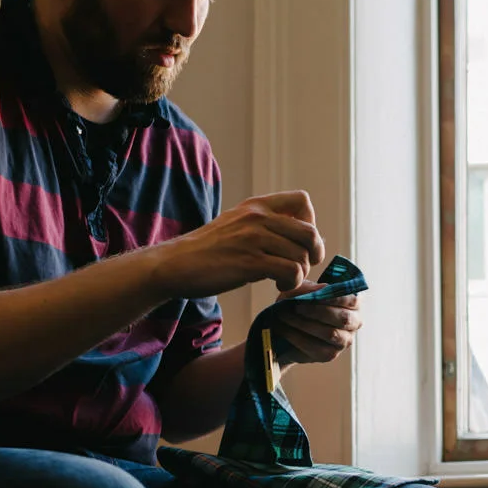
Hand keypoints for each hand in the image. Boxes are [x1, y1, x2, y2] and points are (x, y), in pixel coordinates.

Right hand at [150, 191, 327, 299]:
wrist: (175, 264)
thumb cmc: (208, 251)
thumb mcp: (238, 225)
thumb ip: (266, 225)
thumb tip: (303, 236)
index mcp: (257, 206)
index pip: (302, 201)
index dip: (310, 222)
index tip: (299, 242)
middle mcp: (258, 217)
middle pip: (310, 232)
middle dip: (313, 254)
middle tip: (300, 267)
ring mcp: (254, 239)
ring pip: (302, 256)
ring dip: (299, 274)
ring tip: (284, 281)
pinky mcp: (250, 262)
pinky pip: (291, 271)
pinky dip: (291, 283)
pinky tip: (278, 286)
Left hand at [270, 283, 362, 364]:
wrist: (285, 328)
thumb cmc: (297, 304)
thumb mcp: (300, 291)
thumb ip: (309, 288)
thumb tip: (320, 289)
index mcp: (353, 303)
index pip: (352, 299)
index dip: (333, 297)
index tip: (313, 295)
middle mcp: (354, 322)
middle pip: (343, 318)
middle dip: (318, 312)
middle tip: (296, 307)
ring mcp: (344, 340)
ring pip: (330, 333)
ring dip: (305, 324)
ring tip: (285, 316)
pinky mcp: (330, 354)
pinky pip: (316, 347)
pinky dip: (297, 337)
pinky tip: (284, 330)